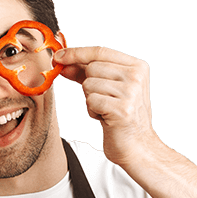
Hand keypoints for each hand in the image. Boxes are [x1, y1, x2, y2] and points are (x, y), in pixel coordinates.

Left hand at [54, 46, 155, 166]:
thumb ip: (85, 72)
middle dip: (88, 84)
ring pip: (89, 85)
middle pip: (92, 68)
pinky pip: (91, 101)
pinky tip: (105, 118)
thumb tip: (61, 60)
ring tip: (106, 110)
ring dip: (91, 100)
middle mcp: (136, 76)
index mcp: (137, 66)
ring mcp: (131, 92)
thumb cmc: (121, 115)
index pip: (100, 51)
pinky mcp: (122, 109)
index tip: (58, 56)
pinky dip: (93, 111)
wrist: (137, 146)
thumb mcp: (107, 88)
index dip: (76, 53)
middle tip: (102, 99)